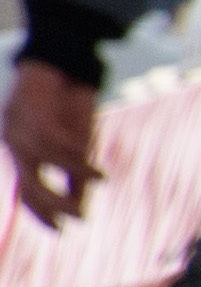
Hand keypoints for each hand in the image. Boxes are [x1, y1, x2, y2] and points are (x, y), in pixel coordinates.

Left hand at [6, 60, 99, 229]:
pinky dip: (78, 159)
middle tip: (78, 218)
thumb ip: (77, 169)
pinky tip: (98, 169)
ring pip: (43, 164)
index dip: (42, 214)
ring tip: (99, 184)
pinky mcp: (33, 113)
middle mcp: (15, 142)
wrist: (65, 56)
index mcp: (23, 150)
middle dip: (54, 205)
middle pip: (29, 185)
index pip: (26, 192)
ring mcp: (21, 127)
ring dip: (73, 178)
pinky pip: (57, 144)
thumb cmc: (71, 97)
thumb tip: (83, 204)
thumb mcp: (79, 139)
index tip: (63, 230)